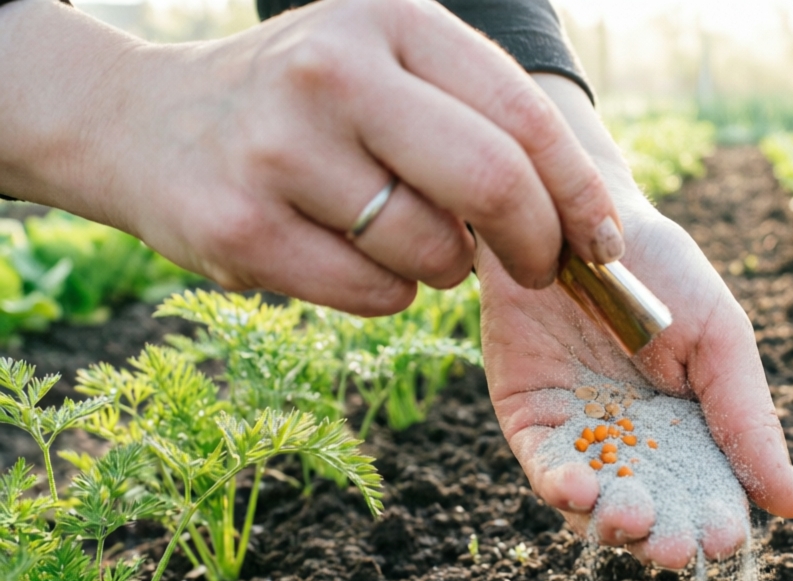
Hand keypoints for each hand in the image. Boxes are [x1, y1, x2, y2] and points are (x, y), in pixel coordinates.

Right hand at [0, 0, 622, 315]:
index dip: (579, 192)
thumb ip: (479, 119)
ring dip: (443, 266)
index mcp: (391, 19)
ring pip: (434, 254)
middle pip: (492, 184)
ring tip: (397, 231)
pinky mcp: (241, 227)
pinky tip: (345, 251)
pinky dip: (388, 292)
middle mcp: (334, 72)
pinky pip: (377, 297)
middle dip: (538, 245)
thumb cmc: (308, 105)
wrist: (145, 124)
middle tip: (541, 268)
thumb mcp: (389, 67)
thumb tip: (585, 220)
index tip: (604, 243)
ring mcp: (279, 150)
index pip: (523, 116)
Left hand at [480, 79, 792, 569]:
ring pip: (596, 504)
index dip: (714, 522)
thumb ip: (750, 422)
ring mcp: (581, 436)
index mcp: (692, 432)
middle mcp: (635, 445)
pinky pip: (544, 468)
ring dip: (612, 523)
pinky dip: (560, 487)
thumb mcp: (721, 340)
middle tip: (673, 546)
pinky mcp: (530, 421)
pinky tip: (578, 489)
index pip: (707, 496)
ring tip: (631, 518)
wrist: (579, 216)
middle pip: (652, 513)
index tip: (723, 539)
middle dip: (663, 537)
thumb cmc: (663, 272)